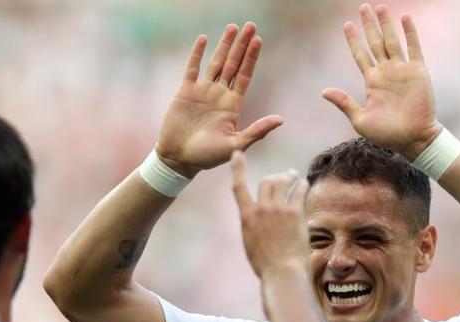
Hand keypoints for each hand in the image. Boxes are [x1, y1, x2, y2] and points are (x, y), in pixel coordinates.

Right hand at [156, 23, 283, 177]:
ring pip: (216, 63)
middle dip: (242, 45)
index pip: (245, 75)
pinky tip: (204, 39)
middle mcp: (220, 94)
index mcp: (233, 105)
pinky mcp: (185, 92)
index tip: (258, 40)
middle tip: (250, 25)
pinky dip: (197, 53)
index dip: (251, 58)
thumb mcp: (235, 145)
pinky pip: (192, 68)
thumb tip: (281, 120)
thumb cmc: (207, 157)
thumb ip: (257, 131)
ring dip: (224, 45)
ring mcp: (203, 91)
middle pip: (233, 64)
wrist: (179, 159)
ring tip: (232, 28)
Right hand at [230, 151, 310, 279]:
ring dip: (289, 177)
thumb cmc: (266, 264)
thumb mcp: (251, 243)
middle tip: (283, 177)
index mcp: (246, 217)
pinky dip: (302, 186)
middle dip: (275, 177)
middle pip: (267, 181)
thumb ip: (253, 225)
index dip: (237, 167)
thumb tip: (258, 219)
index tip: (237, 153)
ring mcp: (278, 210)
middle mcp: (261, 209)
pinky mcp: (294, 213)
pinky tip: (304, 184)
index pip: (238, 186)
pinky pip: (299, 191)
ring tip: (295, 176)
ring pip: (283, 182)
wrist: (281, 272)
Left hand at [322, 4, 440, 159]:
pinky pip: (414, 48)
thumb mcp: (360, 120)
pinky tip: (404, 18)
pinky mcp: (418, 72)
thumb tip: (324, 91)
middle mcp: (386, 73)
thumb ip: (344, 103)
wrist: (413, 140)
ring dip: (386, 25)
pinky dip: (410, 33)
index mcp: (372, 82)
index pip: (360, 55)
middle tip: (363, 7)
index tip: (346, 25)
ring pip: (392, 41)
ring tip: (380, 8)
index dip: (354, 40)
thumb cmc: (386, 135)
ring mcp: (402, 71)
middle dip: (368, 26)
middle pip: (375, 43)